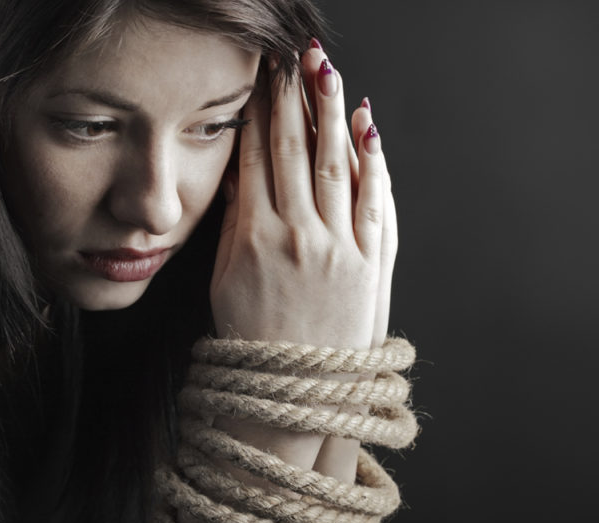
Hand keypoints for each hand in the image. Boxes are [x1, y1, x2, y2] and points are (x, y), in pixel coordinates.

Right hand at [211, 45, 396, 350]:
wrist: (298, 389)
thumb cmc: (253, 337)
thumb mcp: (226, 279)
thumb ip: (235, 223)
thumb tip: (243, 170)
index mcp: (254, 238)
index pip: (256, 157)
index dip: (257, 110)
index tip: (258, 76)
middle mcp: (297, 235)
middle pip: (293, 149)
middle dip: (291, 97)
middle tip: (290, 56)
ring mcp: (338, 247)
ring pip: (333, 165)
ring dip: (330, 113)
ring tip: (325, 71)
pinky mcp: (370, 262)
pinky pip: (372, 202)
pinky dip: (371, 162)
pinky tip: (367, 128)